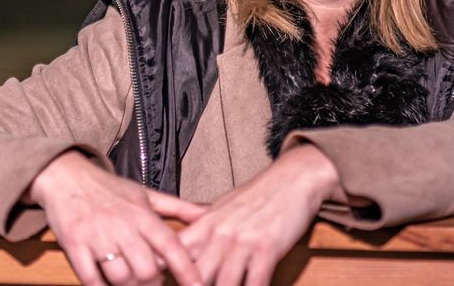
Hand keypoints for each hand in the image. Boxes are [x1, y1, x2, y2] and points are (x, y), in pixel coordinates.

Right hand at [29, 150, 205, 285]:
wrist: (65, 176)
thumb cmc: (109, 188)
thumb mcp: (146, 194)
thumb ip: (178, 208)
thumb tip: (210, 213)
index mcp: (142, 214)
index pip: (170, 245)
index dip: (186, 269)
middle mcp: (121, 225)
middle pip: (146, 269)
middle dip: (153, 285)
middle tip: (153, 284)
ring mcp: (97, 236)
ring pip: (120, 278)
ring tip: (132, 284)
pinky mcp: (74, 245)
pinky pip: (90, 278)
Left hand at [178, 144, 339, 285]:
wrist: (293, 178)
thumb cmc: (258, 195)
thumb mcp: (223, 208)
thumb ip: (203, 228)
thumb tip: (181, 243)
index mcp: (206, 224)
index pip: (175, 250)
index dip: (167, 269)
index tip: (160, 281)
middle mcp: (220, 234)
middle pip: (196, 275)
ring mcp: (243, 242)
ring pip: (224, 284)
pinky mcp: (267, 248)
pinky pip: (256, 282)